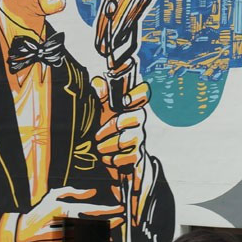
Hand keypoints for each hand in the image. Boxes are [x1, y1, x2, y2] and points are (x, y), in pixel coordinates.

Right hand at [14, 187, 122, 241]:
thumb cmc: (37, 214)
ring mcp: (66, 237)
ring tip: (110, 235)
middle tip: (120, 221)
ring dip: (103, 235)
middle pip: (96, 225)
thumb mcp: (52, 197)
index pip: (93, 210)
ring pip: (92, 237)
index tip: (120, 209)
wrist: (20, 235)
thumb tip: (92, 192)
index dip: (109, 210)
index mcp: (66, 210)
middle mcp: (68, 224)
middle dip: (110, 223)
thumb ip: (72, 192)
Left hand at [93, 76, 150, 200]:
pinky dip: (113, 159)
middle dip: (113, 126)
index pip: (143, 93)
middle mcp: (138, 122)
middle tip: (98, 135)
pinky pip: (128, 156)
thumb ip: (101, 97)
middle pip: (135, 117)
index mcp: (130, 107)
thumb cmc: (110, 133)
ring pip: (127, 139)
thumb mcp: (103, 114)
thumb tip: (98, 81)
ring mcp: (140, 138)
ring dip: (108, 146)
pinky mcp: (138, 156)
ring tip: (100, 149)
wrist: (117, 160)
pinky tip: (108, 159)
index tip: (125, 101)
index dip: (138, 94)